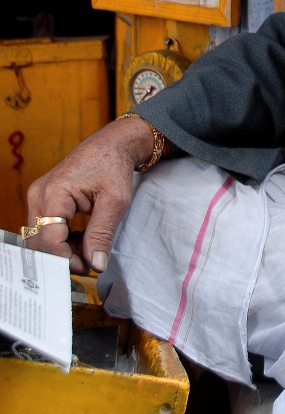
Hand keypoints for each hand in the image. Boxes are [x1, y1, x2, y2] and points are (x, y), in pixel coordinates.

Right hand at [24, 116, 154, 274]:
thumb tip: (96, 264)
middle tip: (89, 265)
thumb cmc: (114, 166)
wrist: (113, 144)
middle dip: (62, 258)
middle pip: (40, 241)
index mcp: (54, 192)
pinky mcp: (44, 200)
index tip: (88, 268)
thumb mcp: (115, 201)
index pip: (49, 238)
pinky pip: (45, 229)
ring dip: (62, 251)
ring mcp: (39, 197)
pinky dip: (61, 241)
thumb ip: (103, 233)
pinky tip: (81, 242)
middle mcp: (40, 194)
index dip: (66, 259)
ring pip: (41, 237)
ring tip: (88, 254)